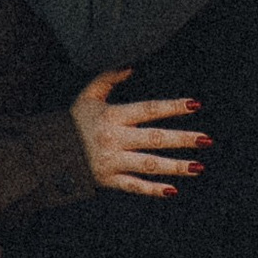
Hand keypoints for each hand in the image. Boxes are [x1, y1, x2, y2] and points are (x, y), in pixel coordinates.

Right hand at [68, 69, 207, 199]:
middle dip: (182, 139)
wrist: (50, 151)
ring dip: (175, 166)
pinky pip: (134, 186)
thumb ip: (108, 78)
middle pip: (155, 139)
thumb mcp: (88, 95)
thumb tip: (131, 66)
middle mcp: (115, 138)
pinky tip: (172, 190)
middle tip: (207, 139)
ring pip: (149, 164)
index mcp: (113, 116)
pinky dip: (152, 189)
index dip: (172, 107)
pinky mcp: (108, 180)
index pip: (148, 110)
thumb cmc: (74, 121)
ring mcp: (112, 161)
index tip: (195, 105)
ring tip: (198, 166)